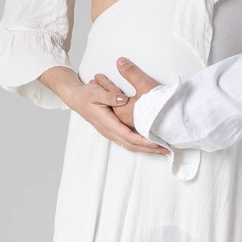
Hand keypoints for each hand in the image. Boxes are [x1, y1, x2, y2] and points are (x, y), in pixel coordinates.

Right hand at [51, 71, 167, 152]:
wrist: (75, 98)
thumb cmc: (86, 94)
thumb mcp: (96, 92)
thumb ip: (110, 96)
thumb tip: (122, 99)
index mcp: (107, 123)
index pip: (128, 136)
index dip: (143, 141)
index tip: (156, 142)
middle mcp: (109, 131)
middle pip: (132, 145)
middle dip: (150, 149)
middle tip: (167, 149)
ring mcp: (110, 132)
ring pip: (130, 145)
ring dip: (146, 149)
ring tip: (162, 149)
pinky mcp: (113, 131)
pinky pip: (128, 142)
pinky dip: (140, 145)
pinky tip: (150, 144)